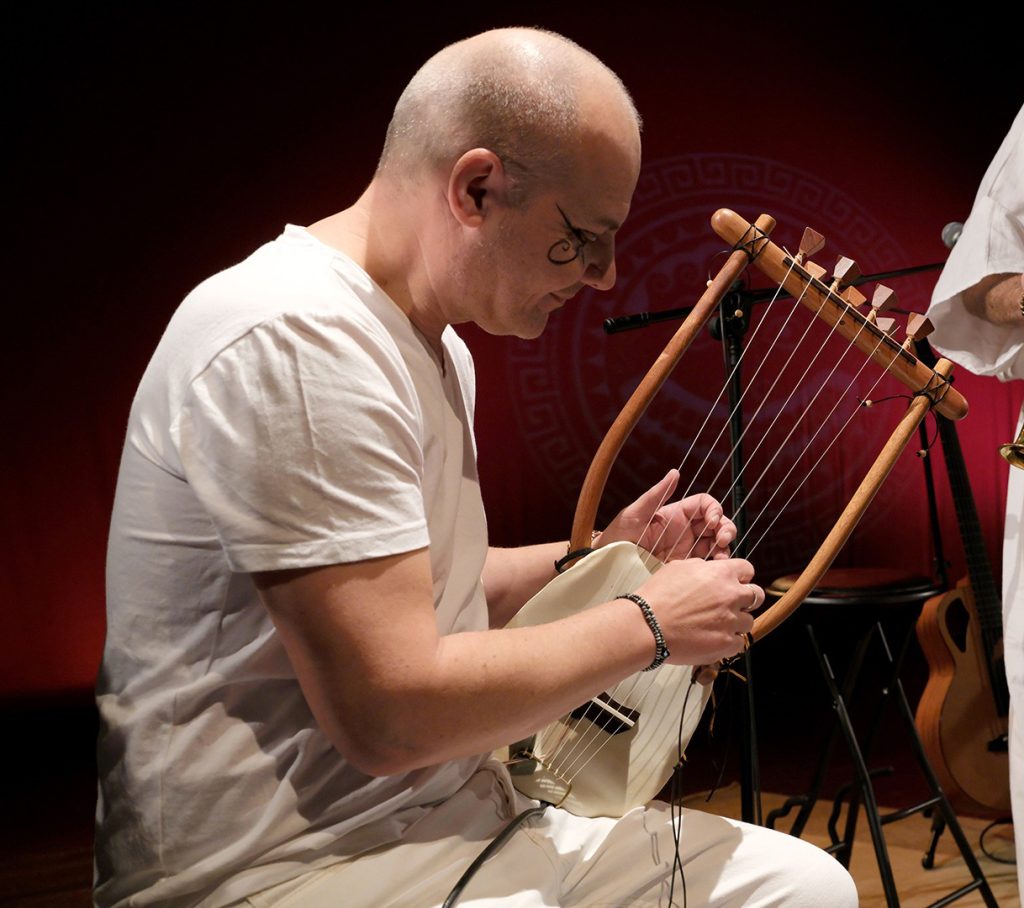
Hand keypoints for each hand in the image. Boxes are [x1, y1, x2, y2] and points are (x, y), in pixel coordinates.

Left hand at [598, 469, 735, 561]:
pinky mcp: (684, 567)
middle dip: (726, 529)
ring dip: (724, 548)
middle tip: (722, 541)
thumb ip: (656, 494)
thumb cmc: (618, 534)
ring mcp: (686, 549)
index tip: (712, 520)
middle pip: (717, 524)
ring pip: (716, 544)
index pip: (705, 504)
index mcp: (676, 513)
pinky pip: (706, 565)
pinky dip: (715, 566)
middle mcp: (685, 530)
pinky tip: (713, 570)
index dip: (714, 509)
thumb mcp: (636, 512)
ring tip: (720, 559)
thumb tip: (675, 472)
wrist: (609, 562)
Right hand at [633, 556, 762, 664]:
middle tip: (731, 605)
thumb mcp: (678, 567)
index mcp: (721, 573)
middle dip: (746, 599)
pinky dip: (728, 642)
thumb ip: (702, 567)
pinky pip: (739, 643)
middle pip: (757, 595)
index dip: (741, 576)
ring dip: (736, 622)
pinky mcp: (726, 644)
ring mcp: (730, 621)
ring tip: (716, 625)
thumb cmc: (657, 596)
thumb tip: (710, 570)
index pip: (747, 569)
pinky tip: (713, 639)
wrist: (647, 625)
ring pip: (748, 621)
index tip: (735, 582)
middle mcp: (731, 595)